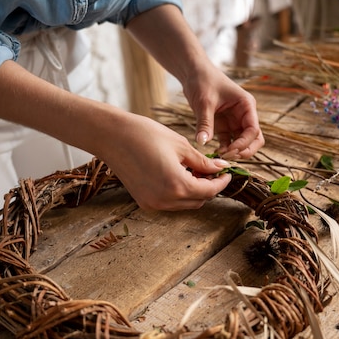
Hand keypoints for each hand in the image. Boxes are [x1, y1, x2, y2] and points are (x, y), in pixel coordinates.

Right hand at [101, 112, 233, 210]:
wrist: (111, 136)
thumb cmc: (146, 135)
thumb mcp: (181, 146)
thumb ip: (203, 162)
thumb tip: (221, 168)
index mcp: (177, 185)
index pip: (209, 191)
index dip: (221, 182)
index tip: (227, 172)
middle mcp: (165, 200)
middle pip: (198, 201)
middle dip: (209, 187)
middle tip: (212, 170)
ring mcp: (153, 204)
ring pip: (185, 204)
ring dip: (194, 191)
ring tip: (195, 171)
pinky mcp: (144, 202)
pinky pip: (170, 203)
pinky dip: (179, 193)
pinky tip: (179, 175)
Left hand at [125, 4, 264, 159]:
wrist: (192, 72)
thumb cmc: (202, 80)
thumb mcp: (204, 102)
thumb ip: (205, 123)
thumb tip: (202, 143)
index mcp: (246, 105)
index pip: (253, 130)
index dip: (244, 144)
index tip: (229, 151)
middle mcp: (244, 114)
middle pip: (254, 139)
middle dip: (244, 150)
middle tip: (227, 157)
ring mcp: (235, 121)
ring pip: (243, 143)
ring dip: (234, 152)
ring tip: (219, 157)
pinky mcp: (224, 125)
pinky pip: (228, 142)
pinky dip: (224, 149)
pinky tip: (214, 154)